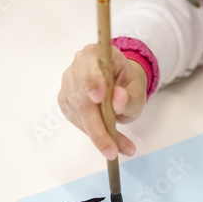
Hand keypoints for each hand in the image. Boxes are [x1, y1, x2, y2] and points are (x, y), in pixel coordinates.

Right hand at [58, 44, 147, 159]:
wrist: (120, 88)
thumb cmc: (127, 86)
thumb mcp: (137, 92)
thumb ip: (128, 97)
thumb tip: (118, 99)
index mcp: (98, 54)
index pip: (90, 65)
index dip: (93, 81)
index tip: (99, 97)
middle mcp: (78, 65)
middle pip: (82, 96)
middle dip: (97, 126)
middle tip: (112, 148)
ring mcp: (69, 83)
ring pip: (78, 112)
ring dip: (97, 133)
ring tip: (117, 147)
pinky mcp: (65, 100)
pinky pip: (76, 120)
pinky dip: (91, 132)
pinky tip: (105, 139)